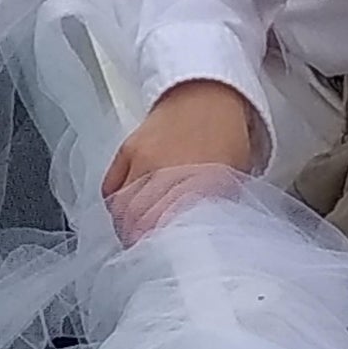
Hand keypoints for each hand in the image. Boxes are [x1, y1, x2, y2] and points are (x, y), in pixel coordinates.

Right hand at [102, 80, 255, 240]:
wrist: (209, 89)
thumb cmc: (227, 132)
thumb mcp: (236, 172)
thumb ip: (219, 204)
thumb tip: (209, 233)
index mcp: (198, 180)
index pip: (168, 226)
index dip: (162, 247)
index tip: (163, 259)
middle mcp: (167, 170)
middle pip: (140, 220)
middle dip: (141, 241)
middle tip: (147, 253)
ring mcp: (143, 159)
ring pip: (122, 207)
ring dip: (127, 227)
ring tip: (134, 238)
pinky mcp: (128, 149)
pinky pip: (111, 187)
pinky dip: (115, 205)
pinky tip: (123, 215)